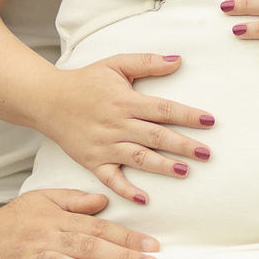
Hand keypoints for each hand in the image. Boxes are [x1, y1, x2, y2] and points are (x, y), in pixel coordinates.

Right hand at [0, 188, 161, 258]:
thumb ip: (74, 201)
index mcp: (56, 220)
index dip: (126, 237)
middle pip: (86, 246)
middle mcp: (44, 238)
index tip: (152, 247)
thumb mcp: (42, 200)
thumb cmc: (11, 222)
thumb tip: (104, 201)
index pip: (98, 227)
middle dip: (118, 256)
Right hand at [42, 53, 215, 203]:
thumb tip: (177, 60)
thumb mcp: (115, 64)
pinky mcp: (93, 161)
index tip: (209, 120)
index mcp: (125, 101)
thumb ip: (146, 62)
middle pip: (156, 136)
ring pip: (139, 158)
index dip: (187, 115)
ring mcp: (105, 145)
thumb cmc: (86, 81)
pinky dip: (126, 190)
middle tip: (206, 153)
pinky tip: (144, 198)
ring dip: (163, 166)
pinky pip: (111, 179)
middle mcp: (117, 125)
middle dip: (183, 145)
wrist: (48, 100)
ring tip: (185, 171)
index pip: (163, 109)